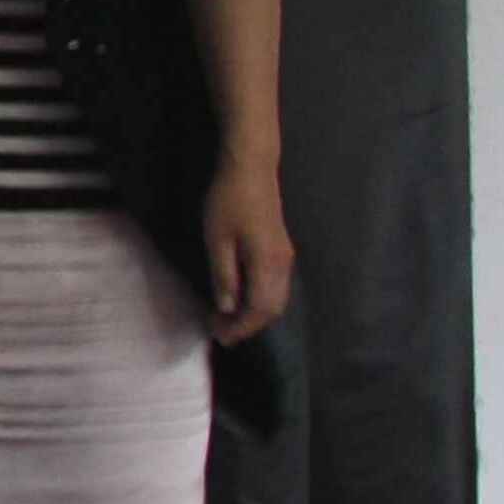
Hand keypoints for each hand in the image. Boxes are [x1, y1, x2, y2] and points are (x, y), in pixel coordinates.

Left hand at [202, 154, 294, 343]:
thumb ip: (224, 275)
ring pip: (276, 300)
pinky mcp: (282, 251)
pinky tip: (239, 298)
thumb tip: (227, 308)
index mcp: (268, 264)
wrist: (252, 167)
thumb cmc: (229, 200)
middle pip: (272, 310)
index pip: (259, 310)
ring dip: (253, 315)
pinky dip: (259, 301)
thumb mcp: (218, 239)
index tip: (219, 336)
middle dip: (247, 326)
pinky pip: (275, 288)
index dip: (241, 327)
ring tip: (226, 318)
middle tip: (219, 331)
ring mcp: (285, 258)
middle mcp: (283, 265)